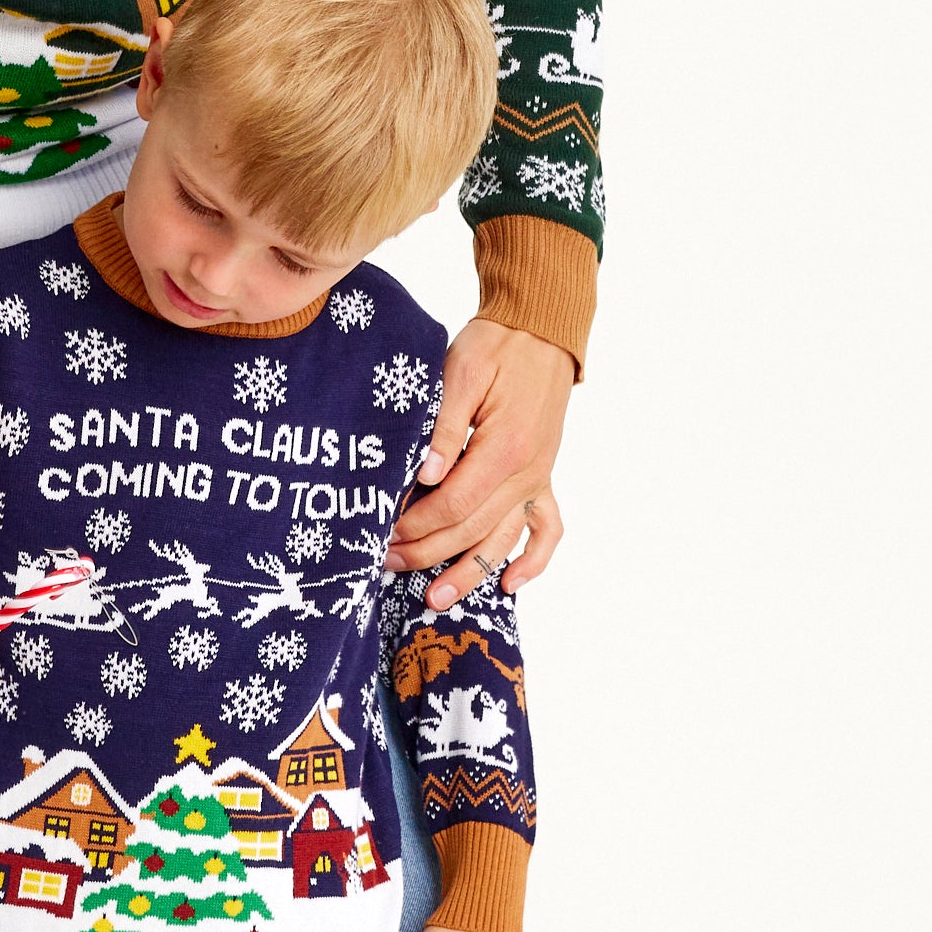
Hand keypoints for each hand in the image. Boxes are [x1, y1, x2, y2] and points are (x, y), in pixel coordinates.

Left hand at [385, 319, 571, 612]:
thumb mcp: (461, 373)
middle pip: (473, 529)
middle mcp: (526, 472)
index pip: (454, 504)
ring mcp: (537, 478)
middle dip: (427, 552)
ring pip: (504, 539)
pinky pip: (547, 528)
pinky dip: (534, 561)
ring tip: (436, 599)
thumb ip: (445, 428)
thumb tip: (426, 475)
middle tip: (386, 564)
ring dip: (470, 572)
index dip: (417, 525)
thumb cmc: (496, 347)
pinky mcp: (542, 476)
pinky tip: (510, 584)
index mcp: (504, 448)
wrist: (540, 331)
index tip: (384, 532)